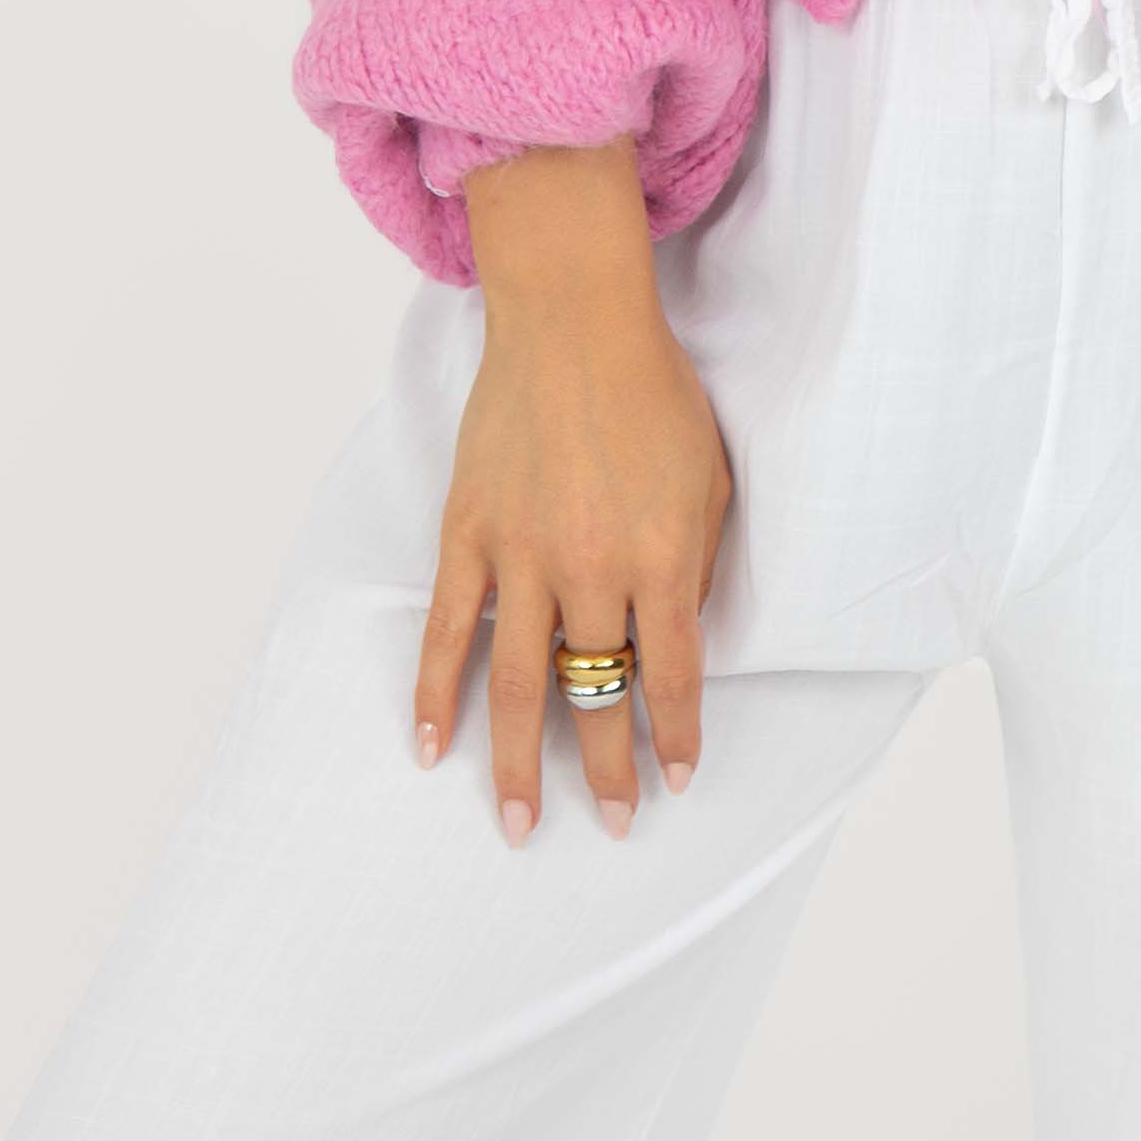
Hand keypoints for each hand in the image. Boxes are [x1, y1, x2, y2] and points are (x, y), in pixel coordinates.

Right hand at [416, 140, 734, 842]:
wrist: (574, 315)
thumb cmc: (655, 389)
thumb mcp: (708, 473)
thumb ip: (695, 558)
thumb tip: (680, 635)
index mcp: (660, 552)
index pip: (673, 671)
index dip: (677, 732)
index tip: (679, 777)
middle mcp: (591, 564)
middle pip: (598, 691)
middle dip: (608, 769)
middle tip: (616, 824)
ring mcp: (522, 553)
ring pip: (517, 684)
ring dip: (519, 764)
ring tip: (520, 825)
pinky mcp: (469, 533)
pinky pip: (449, 630)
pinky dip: (436, 695)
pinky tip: (432, 750)